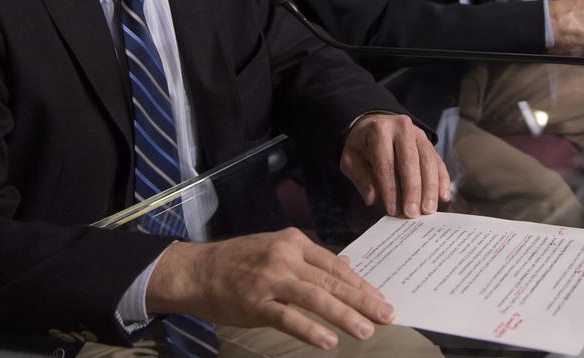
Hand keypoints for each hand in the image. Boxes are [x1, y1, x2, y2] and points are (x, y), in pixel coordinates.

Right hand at [147, 231, 393, 348]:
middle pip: (331, 281)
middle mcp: (285, 257)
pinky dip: (311, 330)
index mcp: (294, 242)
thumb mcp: (276, 248)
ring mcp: (270, 280)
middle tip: (387, 315)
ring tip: (366, 330)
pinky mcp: (255, 304)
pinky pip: (288, 318)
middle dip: (362, 300)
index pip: (335, 265)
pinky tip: (329, 341)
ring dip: (344, 315)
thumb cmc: (238, 261)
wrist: (196, 270)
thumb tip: (346, 267)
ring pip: (316, 298)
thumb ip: (311, 260)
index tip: (381, 298)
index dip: (361, 284)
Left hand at [342, 114, 449, 217]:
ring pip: (428, 161)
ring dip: (430, 188)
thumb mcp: (351, 158)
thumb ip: (361, 178)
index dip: (390, 189)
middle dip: (413, 190)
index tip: (393, 210)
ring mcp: (419, 134)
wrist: (375, 123)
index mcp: (379, 130)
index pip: (386, 163)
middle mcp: (402, 128)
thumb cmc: (362, 145)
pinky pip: (438, 162)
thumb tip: (372, 199)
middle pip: (411, 161)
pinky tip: (443, 197)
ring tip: (428, 210)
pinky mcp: (429, 143)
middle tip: (413, 213)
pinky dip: (442, 180)